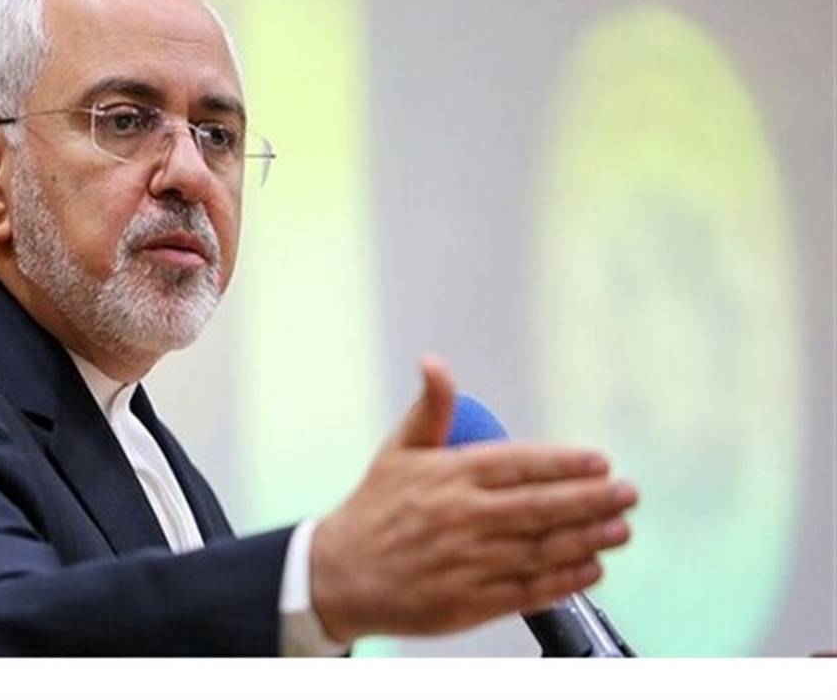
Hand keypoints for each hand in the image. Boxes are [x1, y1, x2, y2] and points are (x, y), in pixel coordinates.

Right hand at [310, 355, 637, 641]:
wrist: (338, 575)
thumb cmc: (374, 510)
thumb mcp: (397, 451)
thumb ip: (430, 408)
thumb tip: (434, 362)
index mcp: (447, 476)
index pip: (519, 464)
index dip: (565, 463)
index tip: (600, 461)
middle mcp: (460, 517)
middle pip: (540, 507)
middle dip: (592, 500)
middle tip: (628, 493)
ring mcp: (465, 562)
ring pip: (540, 549)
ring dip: (587, 539)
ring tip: (620, 530)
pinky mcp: (467, 602)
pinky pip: (526, 590)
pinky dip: (563, 580)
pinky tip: (590, 570)